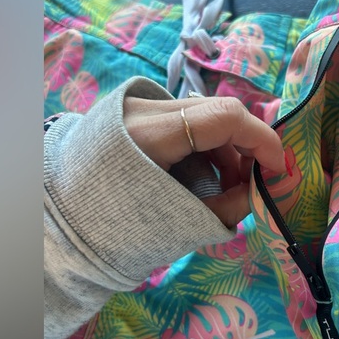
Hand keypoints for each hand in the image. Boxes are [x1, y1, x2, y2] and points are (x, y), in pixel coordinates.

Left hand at [123, 95, 285, 226]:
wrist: (61, 223)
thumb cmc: (114, 229)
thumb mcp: (175, 223)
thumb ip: (226, 207)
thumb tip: (258, 192)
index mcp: (149, 135)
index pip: (224, 116)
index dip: (261, 140)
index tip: (278, 169)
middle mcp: (144, 110)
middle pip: (218, 111)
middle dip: (246, 146)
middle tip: (254, 182)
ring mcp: (139, 109)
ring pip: (204, 116)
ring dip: (227, 148)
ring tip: (229, 185)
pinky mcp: (138, 115)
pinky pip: (187, 123)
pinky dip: (206, 147)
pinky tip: (205, 175)